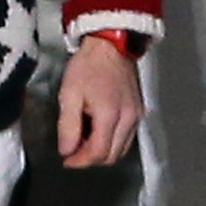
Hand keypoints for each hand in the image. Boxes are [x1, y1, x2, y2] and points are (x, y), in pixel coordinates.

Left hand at [54, 34, 140, 168]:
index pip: (98, 153)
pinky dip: (112, 142)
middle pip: (112, 156)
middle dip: (91, 159)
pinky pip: (127, 138)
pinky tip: (98, 132)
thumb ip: (68, 126)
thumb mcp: (69, 94)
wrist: (111, 45)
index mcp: (110, 116)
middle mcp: (129, 120)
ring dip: (102, 152)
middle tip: (73, 152)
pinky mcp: (139, 111)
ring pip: (122, 149)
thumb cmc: (88, 67)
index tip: (66, 159)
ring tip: (83, 142)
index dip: (80, 161)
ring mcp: (137, 116)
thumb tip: (67, 151)